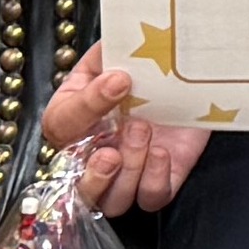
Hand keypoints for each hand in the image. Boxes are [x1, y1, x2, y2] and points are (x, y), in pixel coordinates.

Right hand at [37, 55, 207, 213]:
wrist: (186, 83)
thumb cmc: (146, 70)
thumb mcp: (122, 53)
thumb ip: (112, 51)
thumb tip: (118, 47)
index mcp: (74, 118)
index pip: (61, 124)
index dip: (86, 106)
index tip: (119, 80)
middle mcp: (92, 154)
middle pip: (76, 186)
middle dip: (95, 173)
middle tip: (114, 147)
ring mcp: (125, 174)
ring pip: (111, 201)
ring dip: (128, 171)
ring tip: (145, 134)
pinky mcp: (158, 182)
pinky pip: (149, 199)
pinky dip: (154, 180)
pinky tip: (163, 153)